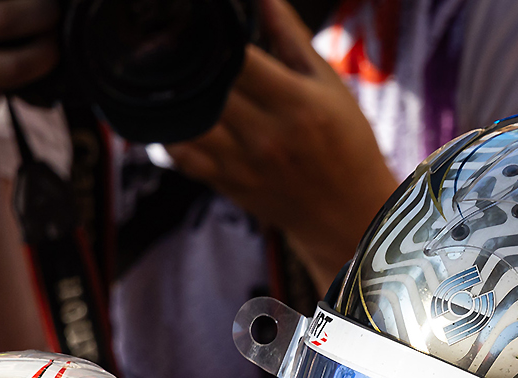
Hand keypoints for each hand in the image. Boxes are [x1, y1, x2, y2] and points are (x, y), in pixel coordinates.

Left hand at [165, 0, 400, 290]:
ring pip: (186, 121)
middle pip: (206, 87)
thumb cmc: (347, 145)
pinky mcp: (227, 185)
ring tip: (169, 74)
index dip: (216, 36)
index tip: (204, 21)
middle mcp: (266, 136)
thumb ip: (291, 38)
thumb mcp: (330, 86)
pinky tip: (177, 113)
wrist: (348, 215)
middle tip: (175, 42)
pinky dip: (170, 132)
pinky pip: (181, 155)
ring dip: (176, 96)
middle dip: (191, 60)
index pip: (238, 59)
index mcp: (296, 104)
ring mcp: (242, 164)